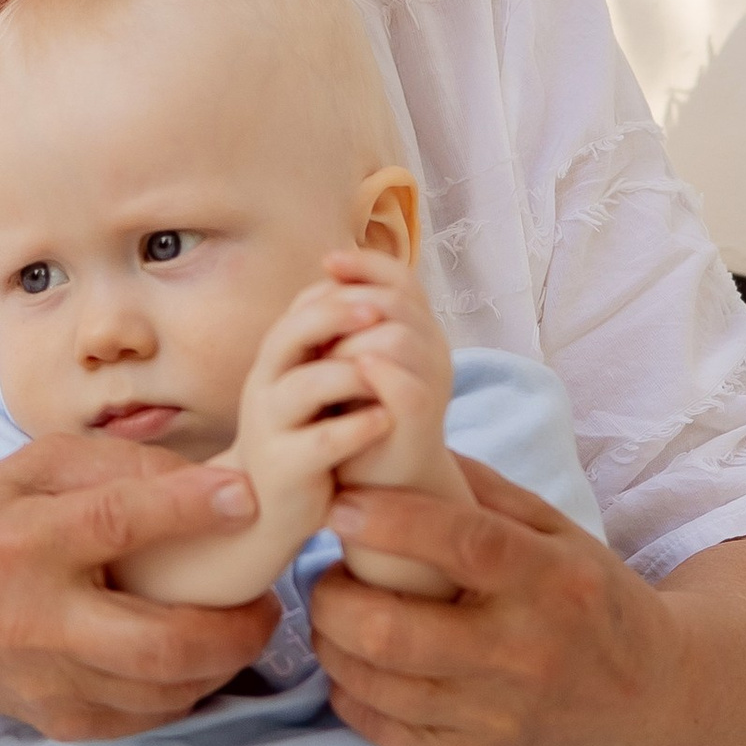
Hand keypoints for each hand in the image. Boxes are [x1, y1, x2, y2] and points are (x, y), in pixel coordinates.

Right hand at [0, 438, 280, 739]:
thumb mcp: (28, 471)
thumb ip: (114, 465)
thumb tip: (209, 481)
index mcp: (22, 543)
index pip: (115, 523)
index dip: (190, 510)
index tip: (249, 499)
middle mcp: (35, 621)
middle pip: (160, 644)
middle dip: (237, 629)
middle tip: (267, 602)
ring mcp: (50, 684)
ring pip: (169, 690)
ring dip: (225, 658)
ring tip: (239, 623)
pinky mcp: (62, 723)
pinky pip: (153, 715)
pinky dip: (190, 685)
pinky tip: (193, 654)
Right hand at [122, 276, 395, 607]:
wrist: (270, 508)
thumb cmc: (303, 435)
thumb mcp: (313, 381)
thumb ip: (330, 342)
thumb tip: (368, 287)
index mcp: (276, 356)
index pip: (301, 306)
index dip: (340, 292)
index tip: (379, 290)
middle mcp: (264, 383)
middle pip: (292, 331)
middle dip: (338, 316)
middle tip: (381, 313)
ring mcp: (269, 424)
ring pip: (306, 384)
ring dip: (353, 375)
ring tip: (387, 375)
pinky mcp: (285, 466)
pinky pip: (322, 440)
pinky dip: (358, 426)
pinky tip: (384, 421)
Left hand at [304, 247, 460, 500]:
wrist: (381, 483)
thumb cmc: (361, 417)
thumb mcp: (352, 359)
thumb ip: (349, 322)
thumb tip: (326, 271)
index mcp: (419, 331)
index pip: (401, 279)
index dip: (366, 265)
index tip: (325, 263)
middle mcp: (434, 351)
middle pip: (396, 301)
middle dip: (349, 306)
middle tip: (312, 325)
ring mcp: (432, 384)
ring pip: (398, 337)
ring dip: (352, 341)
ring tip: (321, 355)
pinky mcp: (422, 419)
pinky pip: (405, 385)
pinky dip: (377, 374)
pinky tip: (348, 371)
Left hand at [307, 452, 674, 745]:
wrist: (647, 705)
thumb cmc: (591, 603)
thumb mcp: (560, 533)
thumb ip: (485, 493)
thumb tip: (402, 442)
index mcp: (554, 582)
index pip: (465, 545)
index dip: (392, 523)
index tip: (341, 506)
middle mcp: (526, 655)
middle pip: (394, 632)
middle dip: (333, 598)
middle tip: (328, 576)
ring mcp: (499, 718)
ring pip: (376, 684)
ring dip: (332, 644)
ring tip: (338, 616)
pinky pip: (383, 732)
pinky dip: (353, 694)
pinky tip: (360, 667)